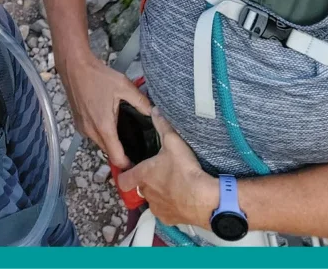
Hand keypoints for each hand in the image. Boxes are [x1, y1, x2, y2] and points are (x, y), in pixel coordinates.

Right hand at [59, 53, 151, 168]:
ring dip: (110, 141)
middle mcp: (91, 132)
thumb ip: (140, 101)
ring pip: (100, 144)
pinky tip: (108, 119)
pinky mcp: (77, 123)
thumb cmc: (98, 76)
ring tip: (122, 129)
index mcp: (104, 126)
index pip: (116, 158)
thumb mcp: (124, 86)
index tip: (139, 162)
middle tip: (135, 143)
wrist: (74, 66)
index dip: (128, 164)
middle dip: (121, 152)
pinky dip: (101, 133)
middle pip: (108, 152)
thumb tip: (154, 112)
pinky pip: (92, 135)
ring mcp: (82, 128)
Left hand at [117, 108, 217, 226]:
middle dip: (148, 181)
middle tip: (161, 172)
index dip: (124, 174)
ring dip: (159, 194)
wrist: (203, 199)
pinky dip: (171, 205)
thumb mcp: (173, 142)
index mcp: (143, 176)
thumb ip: (162, 125)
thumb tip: (154, 110)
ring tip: (173, 184)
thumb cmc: (184, 170)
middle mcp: (147, 194)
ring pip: (154, 200)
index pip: (123, 179)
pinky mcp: (169, 219)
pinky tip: (181, 197)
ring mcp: (158, 208)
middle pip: (141, 187)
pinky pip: (165, 211)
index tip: (129, 170)